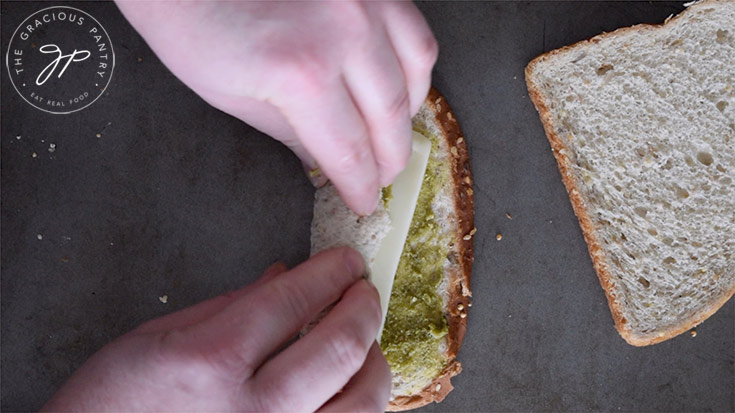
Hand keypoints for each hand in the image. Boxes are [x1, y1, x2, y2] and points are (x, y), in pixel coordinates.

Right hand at [43, 247, 389, 411]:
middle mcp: (252, 409)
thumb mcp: (156, 337)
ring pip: (362, 402)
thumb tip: (283, 276)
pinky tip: (350, 387)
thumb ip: (229, 305)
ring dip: (373, 360)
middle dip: (363, 306)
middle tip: (363, 290)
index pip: (294, 299)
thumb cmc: (112, 404)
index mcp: (210, 361)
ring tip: (364, 340)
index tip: (346, 261)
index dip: (331, 271)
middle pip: (340, 347)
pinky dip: (358, 404)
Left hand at [116, 1, 437, 214]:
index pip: (349, 151)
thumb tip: (327, 164)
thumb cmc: (197, 29)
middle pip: (389, 118)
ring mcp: (363, 2)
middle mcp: (343, 34)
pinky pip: (415, 34)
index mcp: (301, 74)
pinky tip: (400, 85)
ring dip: (407, 115)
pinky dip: (415, 67)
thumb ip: (292, 136)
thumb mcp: (234, 98)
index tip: (364, 201)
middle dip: (389, 160)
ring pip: (413, 75)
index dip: (360, 186)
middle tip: (383, 177)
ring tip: (392, 135)